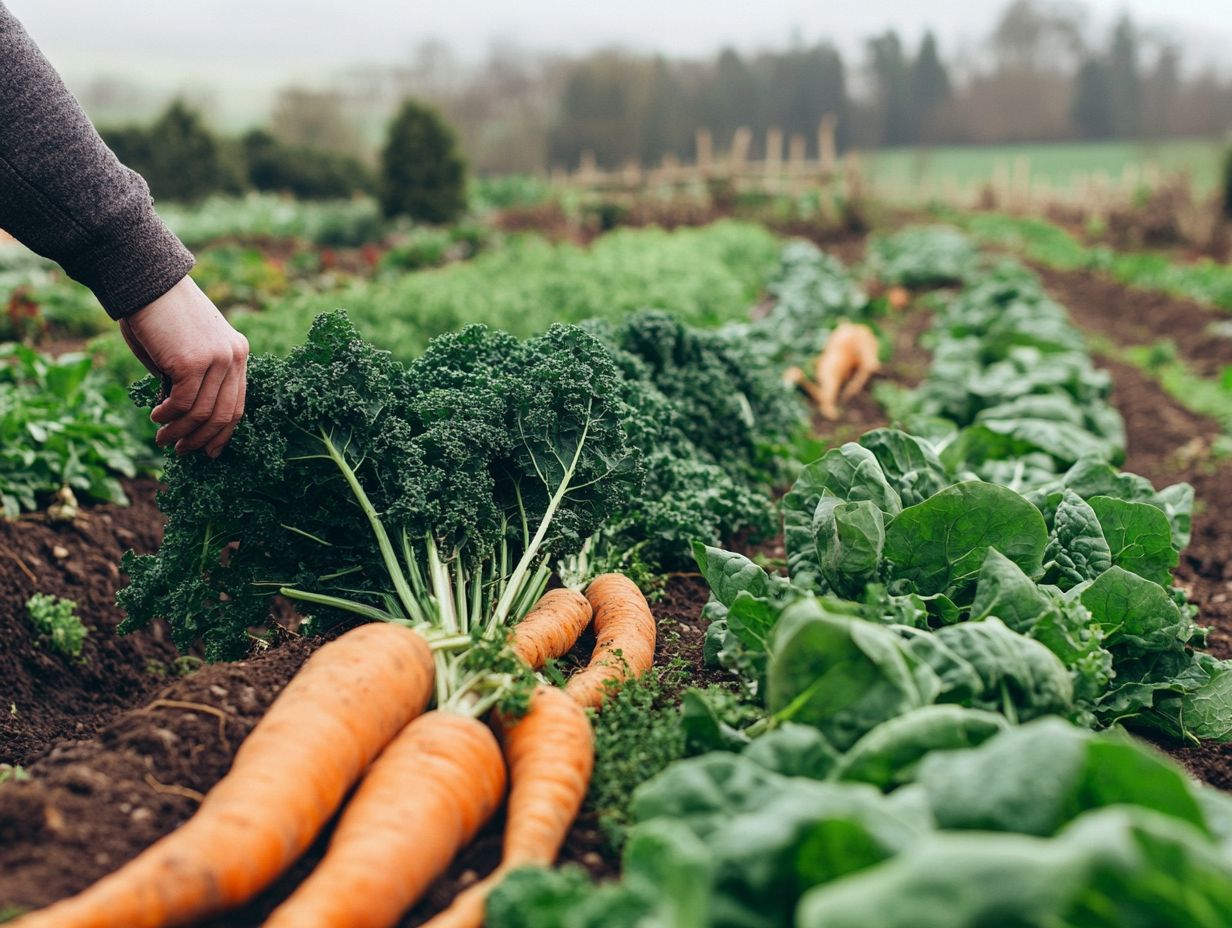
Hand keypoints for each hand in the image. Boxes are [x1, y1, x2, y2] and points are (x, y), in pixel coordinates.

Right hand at [119, 276, 249, 457]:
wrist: (145, 280)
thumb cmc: (159, 314)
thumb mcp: (185, 350)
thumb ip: (193, 379)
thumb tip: (185, 417)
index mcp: (237, 352)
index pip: (238, 403)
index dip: (224, 432)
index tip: (211, 452)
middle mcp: (234, 356)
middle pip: (224, 414)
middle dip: (201, 438)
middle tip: (181, 451)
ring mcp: (217, 359)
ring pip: (202, 412)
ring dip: (180, 431)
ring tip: (163, 439)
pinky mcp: (194, 361)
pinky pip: (184, 402)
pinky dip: (169, 415)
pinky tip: (156, 416)